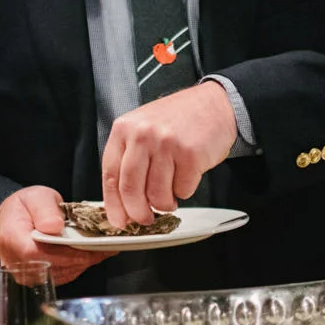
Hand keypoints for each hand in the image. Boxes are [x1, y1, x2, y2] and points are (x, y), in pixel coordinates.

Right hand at [0, 186, 114, 284]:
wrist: (17, 217)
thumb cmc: (26, 205)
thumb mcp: (36, 197)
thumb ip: (44, 210)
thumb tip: (54, 227)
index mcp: (11, 239)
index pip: (36, 254)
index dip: (64, 255)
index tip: (86, 250)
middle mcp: (15, 262)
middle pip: (51, 267)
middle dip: (81, 259)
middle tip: (105, 248)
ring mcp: (26, 273)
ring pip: (60, 274)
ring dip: (83, 263)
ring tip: (104, 250)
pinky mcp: (38, 278)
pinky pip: (61, 276)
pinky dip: (79, 266)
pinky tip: (92, 255)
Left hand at [101, 80, 236, 229]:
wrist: (213, 104)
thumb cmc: (177, 121)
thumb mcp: (142, 129)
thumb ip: (129, 158)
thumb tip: (121, 202)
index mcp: (124, 129)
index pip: (110, 175)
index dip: (114, 205)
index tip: (119, 221)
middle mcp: (143, 134)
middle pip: (130, 189)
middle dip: (138, 212)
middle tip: (145, 219)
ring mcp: (167, 143)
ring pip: (157, 195)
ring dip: (164, 203)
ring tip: (170, 195)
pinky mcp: (190, 153)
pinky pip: (183, 190)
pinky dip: (184, 191)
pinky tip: (186, 177)